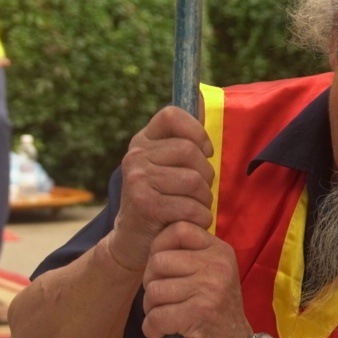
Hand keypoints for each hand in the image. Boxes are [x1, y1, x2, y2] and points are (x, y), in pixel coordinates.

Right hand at [102, 104, 215, 274]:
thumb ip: (183, 137)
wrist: (132, 242)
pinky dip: (199, 219)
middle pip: (190, 152)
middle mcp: (135, 156)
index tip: (202, 153)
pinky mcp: (145, 204)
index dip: (196, 132)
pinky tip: (189, 223)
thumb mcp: (165, 166)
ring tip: (192, 209)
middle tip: (198, 192)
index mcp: (142, 141)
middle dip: (205, 176)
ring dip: (203, 201)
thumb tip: (201, 96)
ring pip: (194, 182)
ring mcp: (137, 179)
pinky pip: (190, 207)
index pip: (172, 115)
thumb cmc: (160, 200)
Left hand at [141, 221, 253, 337]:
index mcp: (219, 251)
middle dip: (152, 286)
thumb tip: (151, 242)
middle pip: (157, 262)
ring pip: (153, 291)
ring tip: (168, 319)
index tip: (164, 272)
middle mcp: (218, 265)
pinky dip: (153, 330)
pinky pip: (156, 317)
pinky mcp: (200, 314)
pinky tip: (166, 334)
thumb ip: (187, 256)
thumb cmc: (213, 312)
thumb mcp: (208, 276)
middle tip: (165, 302)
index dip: (159, 248)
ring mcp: (211, 289)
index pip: (178, 229)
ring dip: (152, 311)